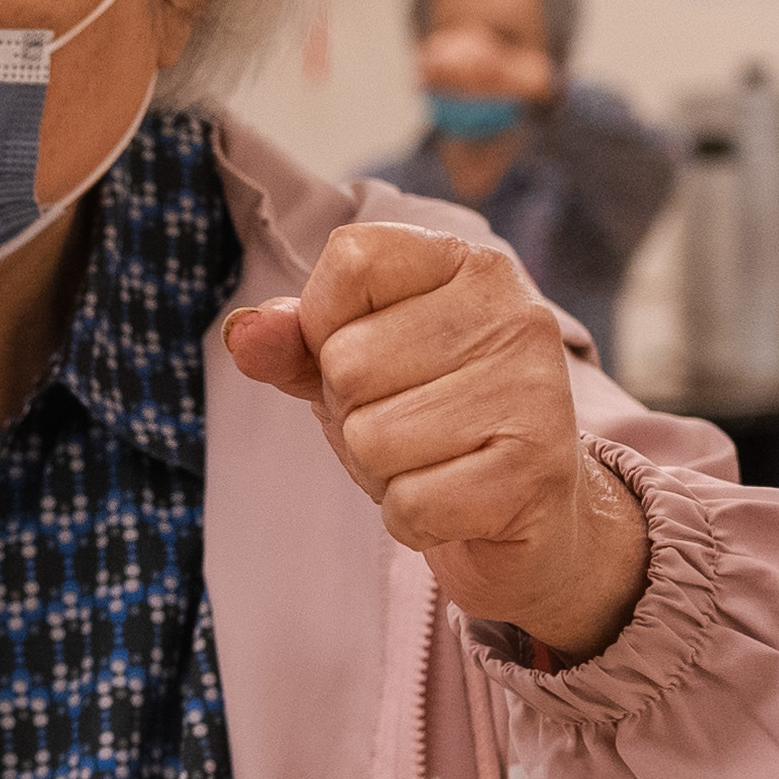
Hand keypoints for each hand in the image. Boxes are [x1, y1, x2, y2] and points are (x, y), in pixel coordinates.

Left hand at [223, 222, 646, 655]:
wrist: (533, 519)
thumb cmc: (435, 426)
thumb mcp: (355, 369)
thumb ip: (295, 344)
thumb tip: (244, 333)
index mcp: (472, 265)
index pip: (350, 258)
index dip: (326, 324)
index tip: (373, 357)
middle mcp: (515, 315)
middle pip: (348, 362)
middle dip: (354, 414)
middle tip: (414, 428)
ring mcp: (533, 393)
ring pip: (370, 439)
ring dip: (382, 472)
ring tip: (436, 464)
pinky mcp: (535, 475)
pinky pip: (408, 505)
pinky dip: (413, 520)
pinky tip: (456, 504)